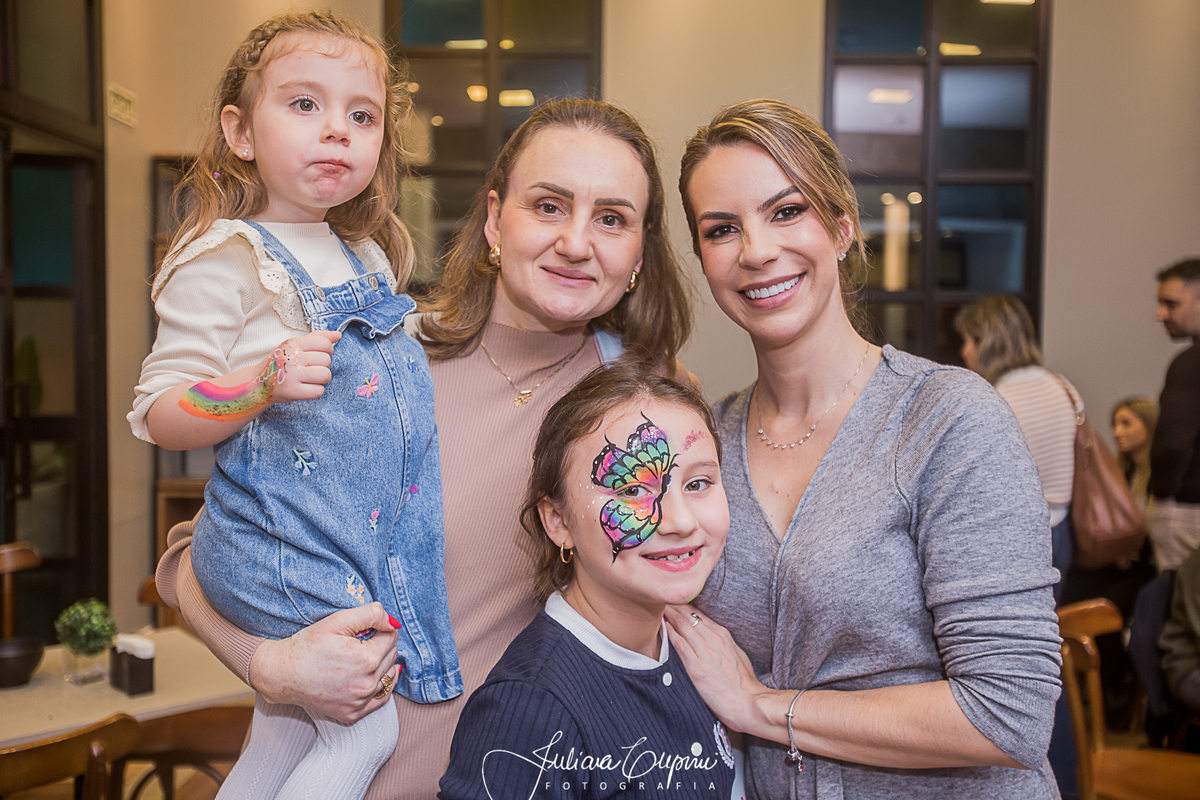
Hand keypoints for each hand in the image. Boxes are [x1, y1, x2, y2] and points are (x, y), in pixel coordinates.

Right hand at [249, 602, 400, 723]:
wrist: (282, 674)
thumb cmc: (308, 645)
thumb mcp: (338, 620)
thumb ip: (371, 614)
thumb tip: (394, 623)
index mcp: (367, 659)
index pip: (391, 637)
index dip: (378, 629)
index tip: (362, 630)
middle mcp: (366, 684)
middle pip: (392, 656)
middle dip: (380, 646)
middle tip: (358, 643)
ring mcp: (359, 702)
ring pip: (389, 677)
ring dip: (381, 665)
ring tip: (360, 658)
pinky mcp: (352, 714)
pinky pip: (380, 700)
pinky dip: (378, 687)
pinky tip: (368, 677)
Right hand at [270, 330, 341, 403]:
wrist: (258, 382)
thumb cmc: (281, 362)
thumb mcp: (295, 345)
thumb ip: (317, 337)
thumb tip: (338, 335)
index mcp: (293, 343)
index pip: (325, 343)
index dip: (328, 350)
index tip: (319, 355)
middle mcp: (292, 357)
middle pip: (327, 360)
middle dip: (323, 366)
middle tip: (310, 368)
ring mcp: (291, 374)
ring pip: (326, 375)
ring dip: (322, 379)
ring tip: (310, 378)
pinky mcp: (292, 391)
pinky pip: (319, 391)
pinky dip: (315, 391)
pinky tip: (305, 388)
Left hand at [664, 604, 768, 732]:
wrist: (748, 702)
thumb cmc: (744, 683)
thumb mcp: (736, 655)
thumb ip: (722, 643)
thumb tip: (710, 637)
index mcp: (723, 635)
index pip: (698, 614)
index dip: (683, 606)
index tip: (671, 601)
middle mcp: (713, 639)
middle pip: (688, 616)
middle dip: (672, 606)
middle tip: (658, 599)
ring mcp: (705, 652)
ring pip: (682, 626)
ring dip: (668, 615)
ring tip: (656, 608)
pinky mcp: (696, 667)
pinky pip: (679, 645)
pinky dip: (669, 633)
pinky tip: (662, 627)